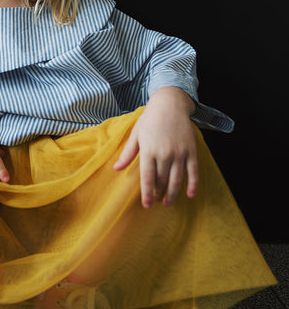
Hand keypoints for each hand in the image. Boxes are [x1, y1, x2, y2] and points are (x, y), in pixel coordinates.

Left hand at [113, 87, 198, 207]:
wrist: (170, 103)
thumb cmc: (150, 118)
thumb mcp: (136, 133)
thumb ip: (128, 153)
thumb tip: (116, 168)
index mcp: (148, 150)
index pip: (148, 177)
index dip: (147, 193)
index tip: (147, 205)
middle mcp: (164, 153)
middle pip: (162, 180)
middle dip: (159, 194)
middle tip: (157, 202)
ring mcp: (179, 152)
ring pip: (177, 179)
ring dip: (173, 193)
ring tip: (168, 202)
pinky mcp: (191, 150)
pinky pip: (193, 171)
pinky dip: (193, 184)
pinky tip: (190, 195)